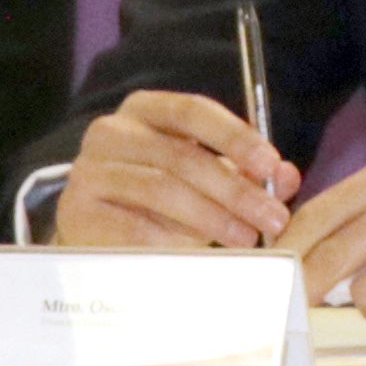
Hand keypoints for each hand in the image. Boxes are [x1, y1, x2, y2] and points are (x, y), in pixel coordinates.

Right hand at [51, 88, 293, 250]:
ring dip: (212, 217)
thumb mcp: (203, 177)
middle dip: (235, 189)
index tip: (271, 165)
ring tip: (246, 240)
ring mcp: (89, 170)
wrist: (92, 230)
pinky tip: (201, 255)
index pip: (192, 111)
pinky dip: (172, 242)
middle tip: (272, 218)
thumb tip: (288, 177)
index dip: (235, 136)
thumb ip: (245, 173)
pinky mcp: (77, 211)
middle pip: (182, 157)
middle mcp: (111, 131)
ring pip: (162, 190)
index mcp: (143, 110)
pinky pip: (134, 227)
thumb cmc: (157, 198)